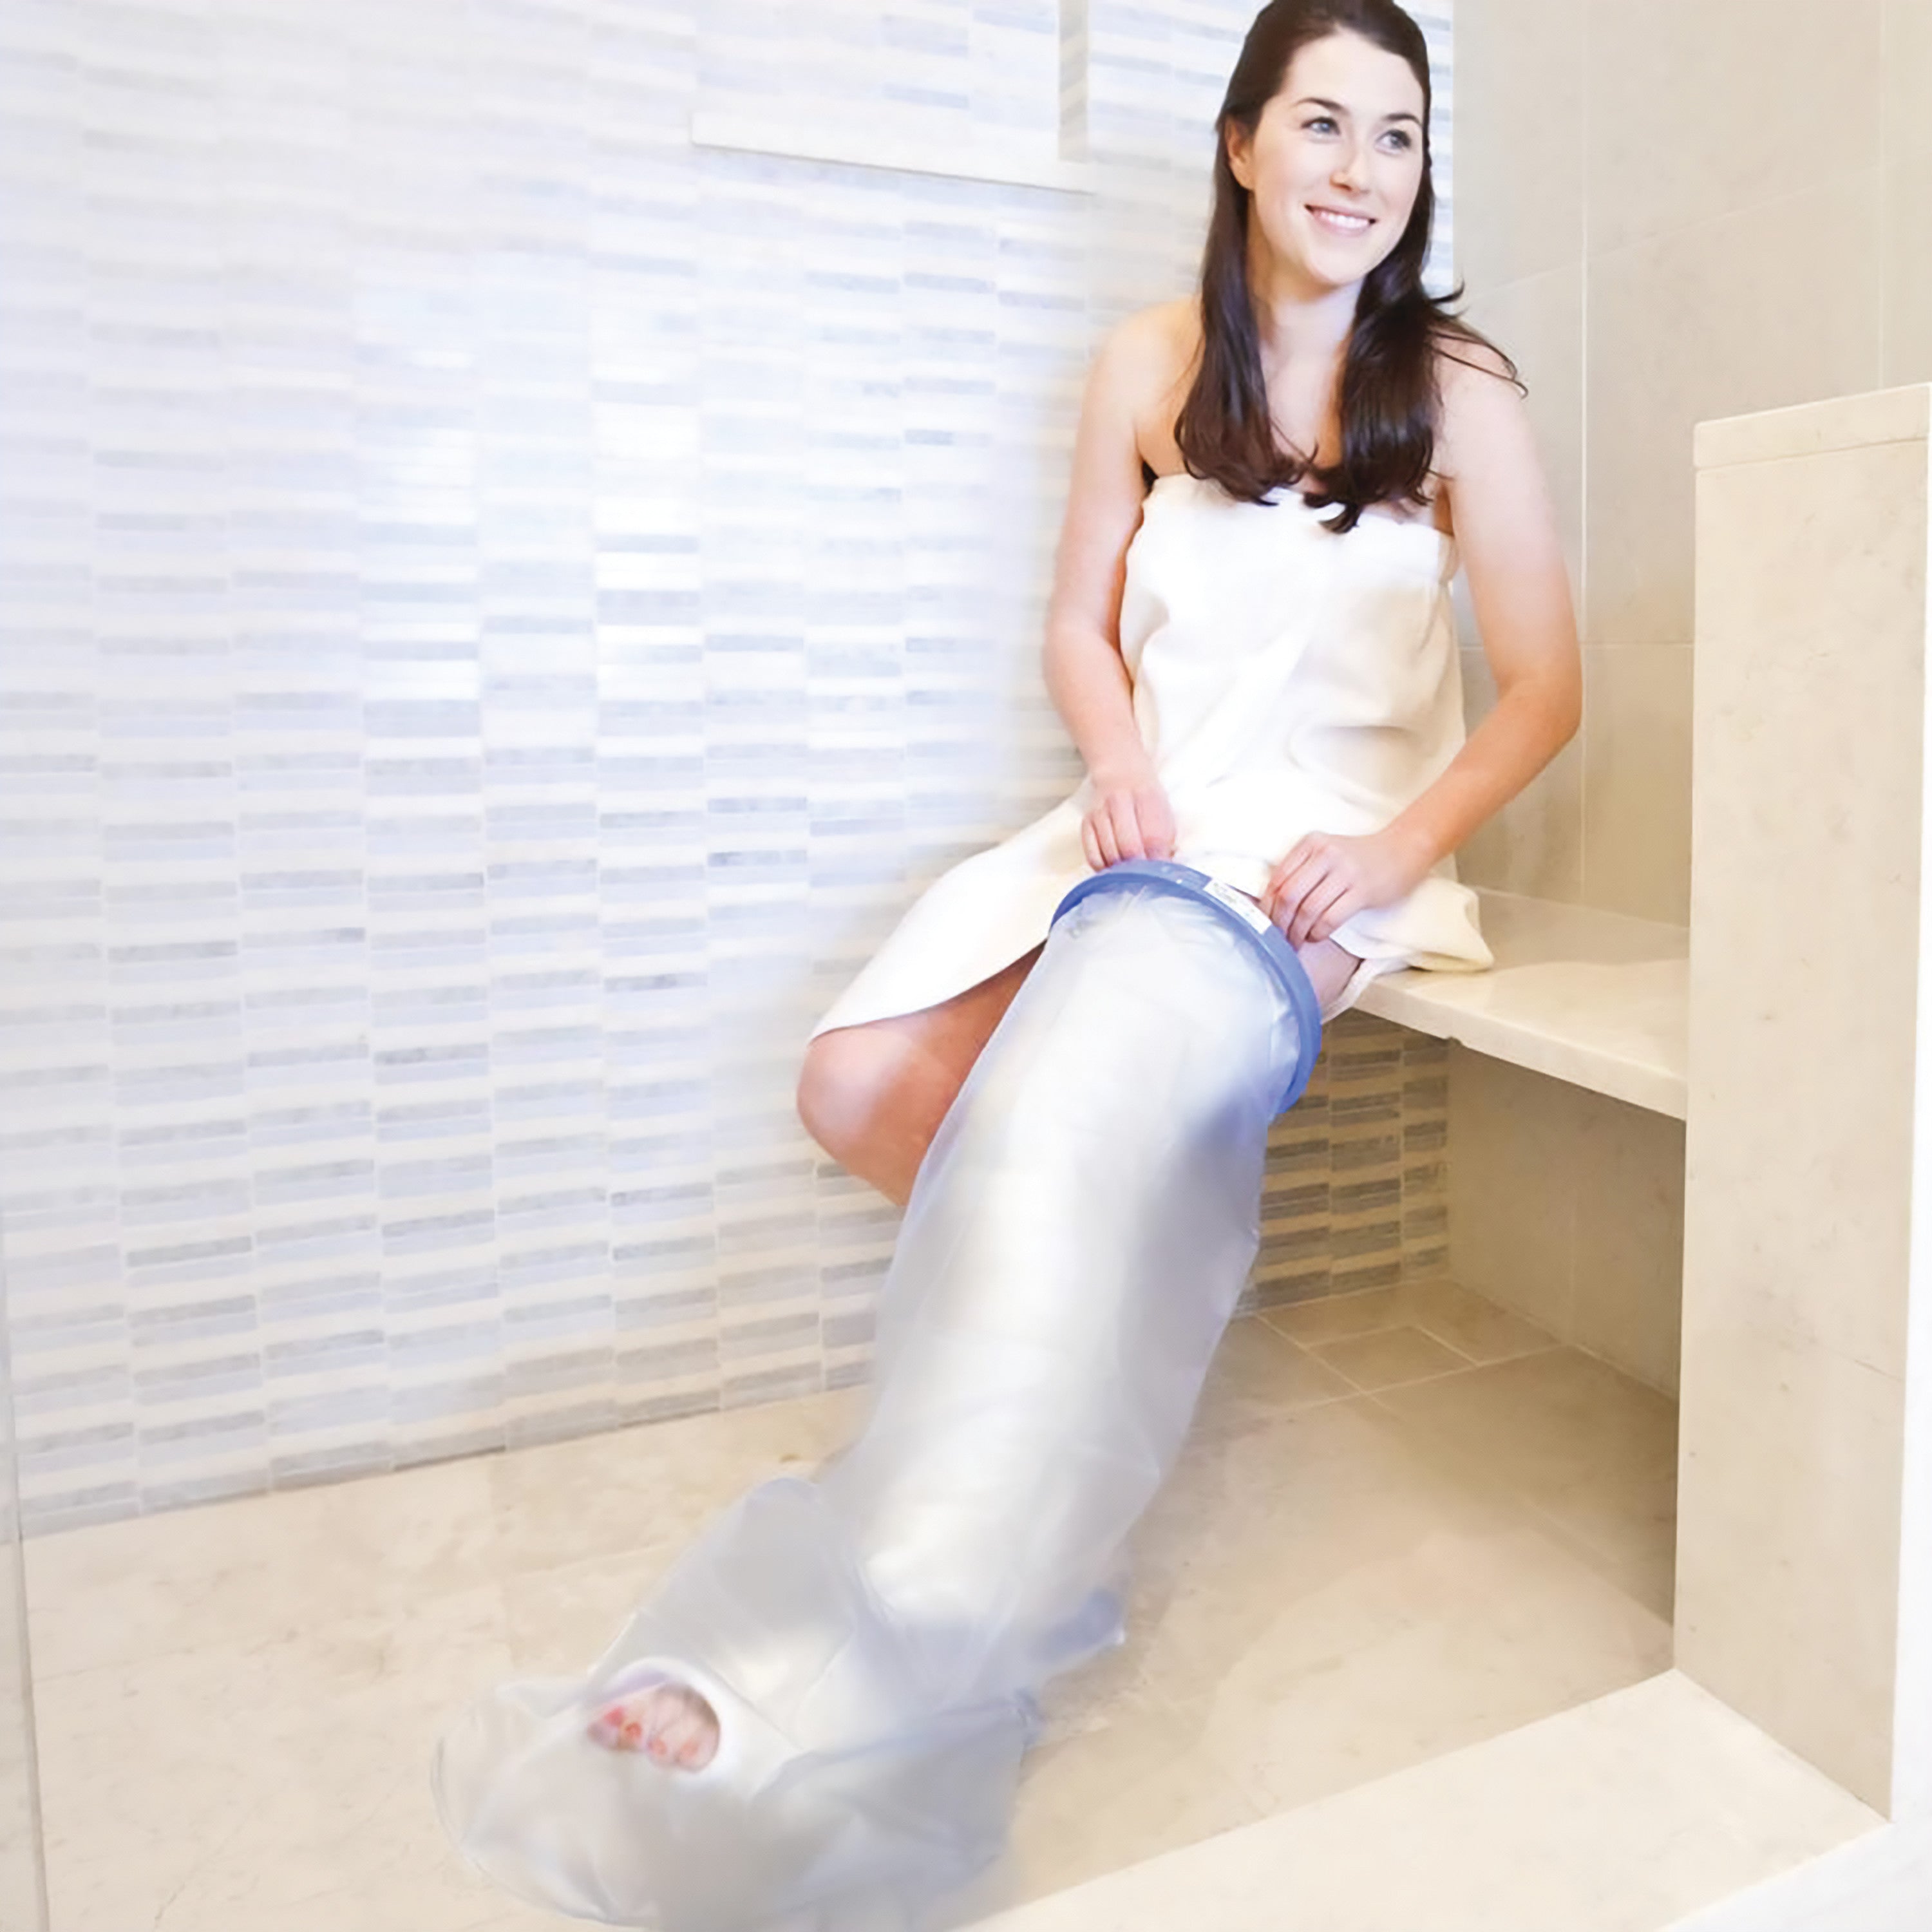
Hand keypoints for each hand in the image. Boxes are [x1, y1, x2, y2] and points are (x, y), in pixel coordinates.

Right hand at [1080, 773, 1175, 870]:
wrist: (1120, 773)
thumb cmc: (1146, 799)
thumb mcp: (1164, 811)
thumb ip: (1166, 839)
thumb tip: (1164, 869)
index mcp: (1146, 797)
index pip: (1152, 837)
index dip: (1157, 860)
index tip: (1159, 874)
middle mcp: (1120, 802)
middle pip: (1129, 847)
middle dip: (1139, 869)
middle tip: (1144, 878)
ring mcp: (1100, 812)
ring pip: (1109, 854)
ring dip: (1121, 871)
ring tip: (1130, 874)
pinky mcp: (1086, 823)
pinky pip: (1092, 855)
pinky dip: (1103, 868)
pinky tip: (1112, 869)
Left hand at [1260, 827, 1432, 945]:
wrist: (1403, 850)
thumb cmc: (1359, 858)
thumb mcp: (1326, 853)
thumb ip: (1301, 871)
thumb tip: (1272, 907)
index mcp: (1311, 843)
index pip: (1277, 879)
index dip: (1267, 907)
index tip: (1264, 925)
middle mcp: (1325, 853)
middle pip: (1288, 895)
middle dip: (1279, 923)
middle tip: (1279, 939)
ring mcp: (1345, 871)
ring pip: (1308, 909)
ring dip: (1298, 932)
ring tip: (1297, 941)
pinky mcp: (1363, 890)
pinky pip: (1330, 918)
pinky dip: (1318, 932)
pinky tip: (1317, 936)